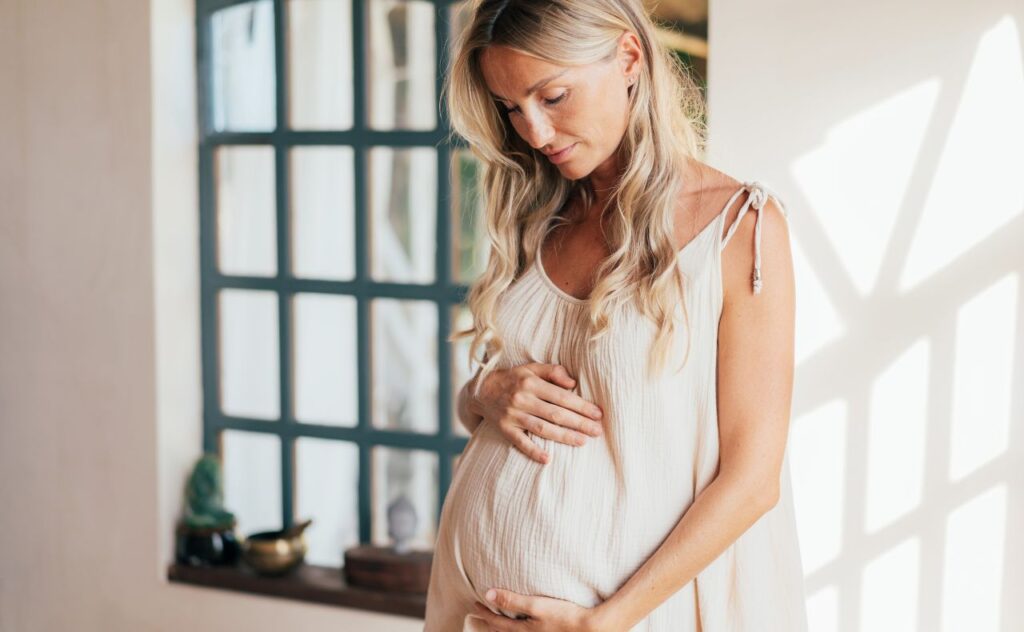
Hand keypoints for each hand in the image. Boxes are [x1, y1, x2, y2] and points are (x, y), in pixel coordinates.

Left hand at [469, 587, 621, 630]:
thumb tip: (489, 594)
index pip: (496, 622)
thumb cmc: (566, 616)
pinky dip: (515, 630)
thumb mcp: (536, 605)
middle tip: (477, 616)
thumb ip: (512, 600)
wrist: (592, 629)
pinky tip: (521, 626)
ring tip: (494, 622)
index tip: (474, 603)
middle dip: (488, 623)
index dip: (484, 613)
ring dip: (501, 628)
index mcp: (523, 630)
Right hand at [472, 362, 604, 463]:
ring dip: (564, 436)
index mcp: (531, 383)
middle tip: (598, 431)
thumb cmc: (512, 379)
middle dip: (579, 423)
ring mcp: (513, 415)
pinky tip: (548, 459)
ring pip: (542, 428)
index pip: (562, 396)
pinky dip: (533, 451)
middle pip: (556, 414)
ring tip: (583, 442)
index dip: (581, 406)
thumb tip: (573, 383)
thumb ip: (552, 371)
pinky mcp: (504, 429)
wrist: (480, 390)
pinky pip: (520, 442)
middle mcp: (522, 399)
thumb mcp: (530, 368)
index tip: (598, 414)